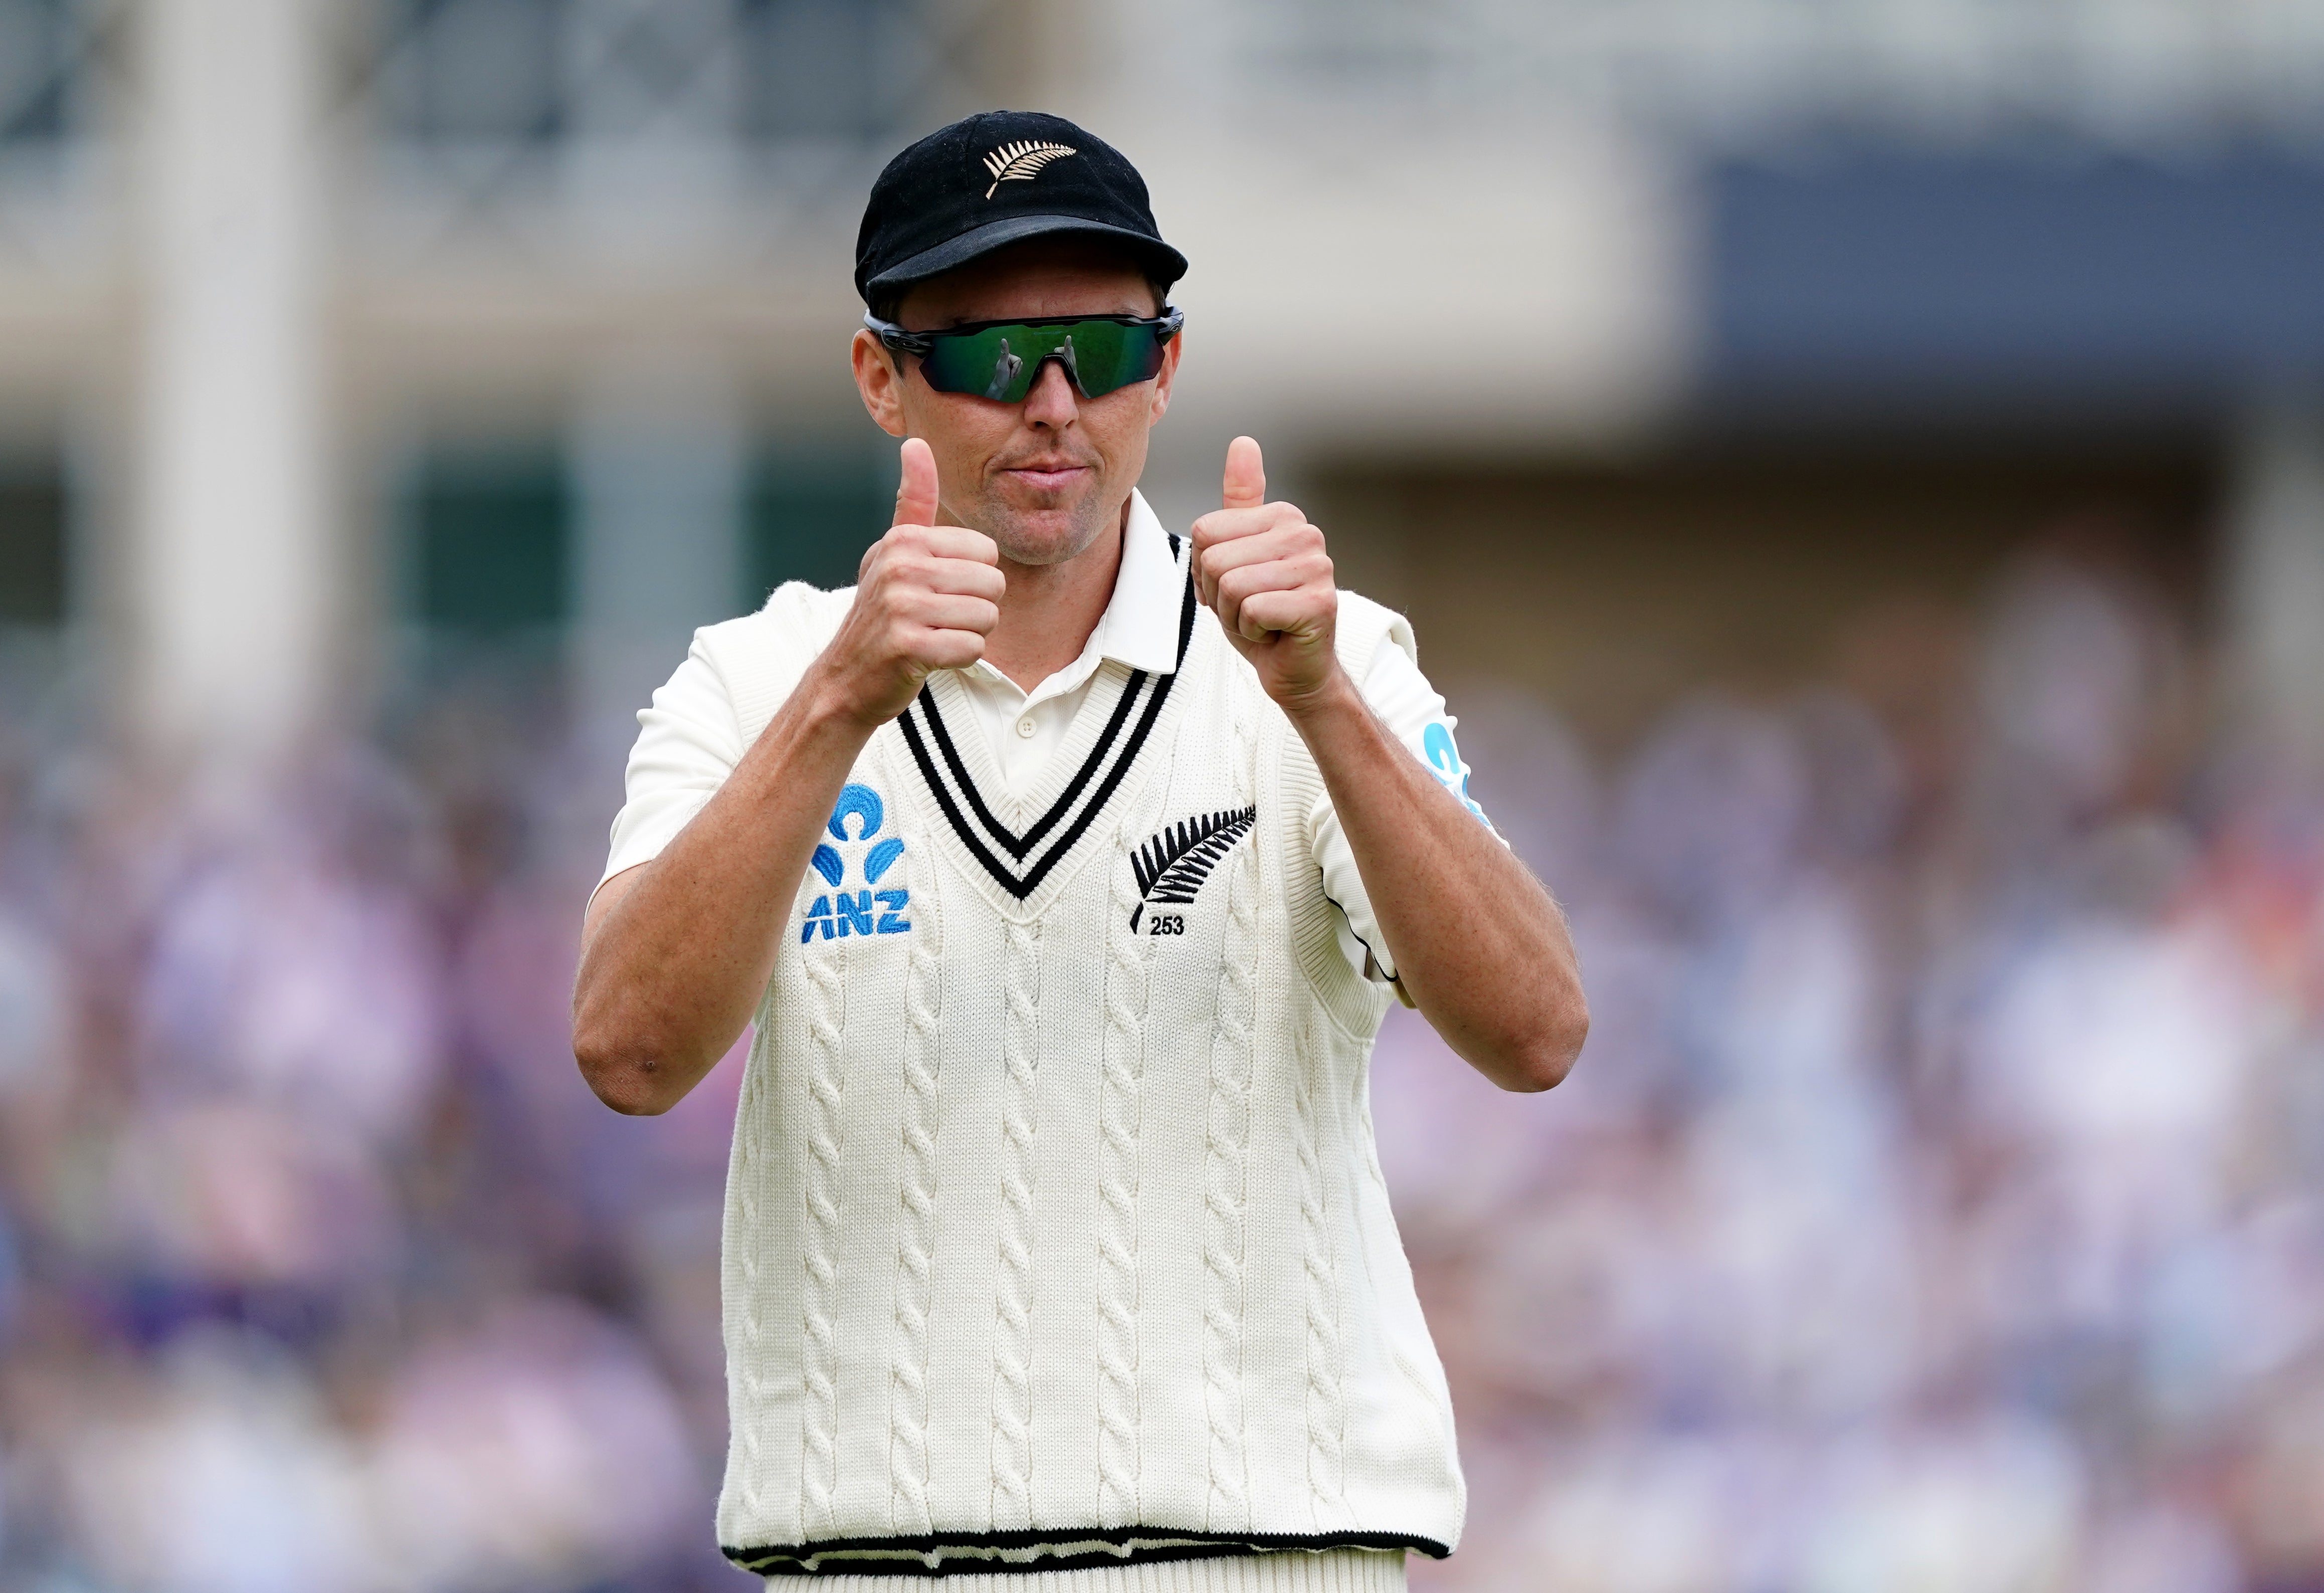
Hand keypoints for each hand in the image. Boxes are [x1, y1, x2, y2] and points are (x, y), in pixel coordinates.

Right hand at [811, 437, 1003, 727]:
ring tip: (933, 636)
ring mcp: (900, 606)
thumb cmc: (881, 614)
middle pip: (993, 583)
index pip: (987, 552)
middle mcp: (899, 566)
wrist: (845, 679)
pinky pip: (972, 649)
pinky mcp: (907, 646)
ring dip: (967, 634)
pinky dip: (958, 659)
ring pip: (986, 617)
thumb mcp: (893, 552)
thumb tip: (916, 442)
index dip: (972, 578)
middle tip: (936, 620)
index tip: (936, 591)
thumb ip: (913, 501)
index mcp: (903, 539)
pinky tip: (929, 657)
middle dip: (975, 609)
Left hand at [1189, 436, 1341, 707]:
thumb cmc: (1262, 615)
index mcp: (1282, 516)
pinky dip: (1252, 631)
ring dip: (1234, 615)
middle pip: (1214, 558)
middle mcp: (1305, 534)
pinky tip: (1275, 632)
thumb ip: (1240, 502)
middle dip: (1218, 596)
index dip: (1204, 570)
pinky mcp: (1320, 603)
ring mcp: (1317, 567)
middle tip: (1248, 609)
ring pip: (1231, 585)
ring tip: (1261, 620)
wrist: (1294, 668)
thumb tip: (1244, 442)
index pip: (1204, 532)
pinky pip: (1252, 610)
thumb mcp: (1237, 554)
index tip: (1234, 587)